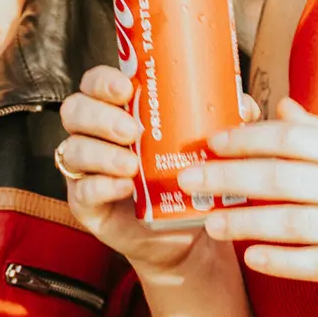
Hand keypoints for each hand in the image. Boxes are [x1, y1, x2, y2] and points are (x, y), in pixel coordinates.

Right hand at [56, 64, 251, 277]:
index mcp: (119, 110)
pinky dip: (100, 186)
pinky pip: (80, 190)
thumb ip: (224, 123)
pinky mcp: (86, 203)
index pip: (95, 83)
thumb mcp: (209, 148)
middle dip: (100, 116)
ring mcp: (86, 170)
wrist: (186, 235)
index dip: (103, 81)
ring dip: (100, 154)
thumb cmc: (190, 179)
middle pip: (75, 110)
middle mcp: (95, 135)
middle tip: (132, 131)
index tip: (127, 88)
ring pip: (72, 150)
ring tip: (132, 164)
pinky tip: (124, 187)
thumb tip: (244, 105)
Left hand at [187, 100, 317, 316]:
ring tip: (210, 222)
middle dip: (231, 176)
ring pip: (292, 222)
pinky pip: (313, 263)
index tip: (212, 141)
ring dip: (245, 222)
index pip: (295, 139)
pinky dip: (280, 260)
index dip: (250, 138)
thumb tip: (280, 107)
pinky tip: (251, 258)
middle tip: (191, 179)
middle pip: (283, 177)